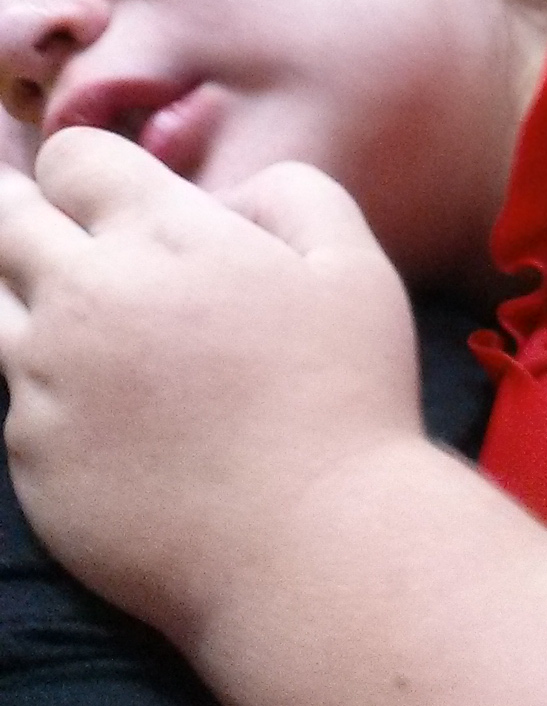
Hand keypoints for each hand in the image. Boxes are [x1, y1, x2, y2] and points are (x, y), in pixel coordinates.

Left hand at [0, 128, 421, 641]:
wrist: (310, 547)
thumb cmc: (344, 397)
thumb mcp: (353, 263)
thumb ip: (292, 191)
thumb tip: (230, 195)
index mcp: (158, 234)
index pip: (68, 158)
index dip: (86, 166)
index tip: (104, 188)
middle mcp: (84, 295)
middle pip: (7, 221)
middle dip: (27, 211)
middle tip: (63, 233)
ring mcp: (45, 379)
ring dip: (32, 300)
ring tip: (92, 327)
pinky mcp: (31, 457)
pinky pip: (18, 400)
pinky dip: (49, 393)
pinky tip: (111, 416)